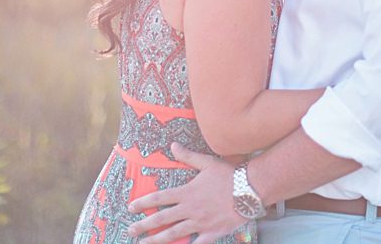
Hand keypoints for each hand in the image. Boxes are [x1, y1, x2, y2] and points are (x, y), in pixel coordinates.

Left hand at [126, 143, 246, 243]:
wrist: (249, 189)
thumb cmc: (229, 175)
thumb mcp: (207, 162)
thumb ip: (188, 156)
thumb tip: (173, 146)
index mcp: (187, 192)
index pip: (160, 198)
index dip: (144, 203)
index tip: (131, 208)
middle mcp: (190, 209)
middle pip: (162, 219)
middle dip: (144, 225)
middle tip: (131, 230)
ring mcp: (200, 223)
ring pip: (174, 234)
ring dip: (157, 240)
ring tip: (144, 243)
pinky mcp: (212, 233)